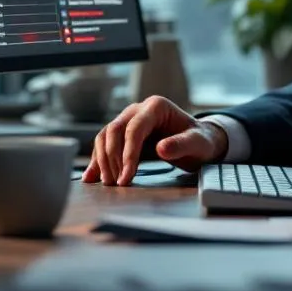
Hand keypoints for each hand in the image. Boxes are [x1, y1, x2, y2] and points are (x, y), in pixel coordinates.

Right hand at [82, 96, 228, 185]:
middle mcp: (138, 109)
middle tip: (115, 183)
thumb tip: (161, 148)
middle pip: (114, 131)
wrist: (199, 141)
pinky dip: (98, 160)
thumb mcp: (198, 143)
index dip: (128, 153)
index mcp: (156, 106)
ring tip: (108, 183)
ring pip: (105, 136)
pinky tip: (91, 176)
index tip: (126, 176)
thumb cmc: (200, 141)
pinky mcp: (123, 133)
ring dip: (102, 160)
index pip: (134, 129)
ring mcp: (128, 119)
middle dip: (112, 158)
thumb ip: (182, 145)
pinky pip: (105, 144)